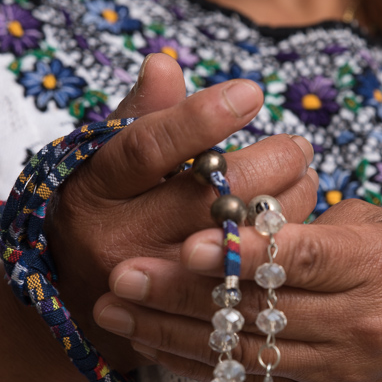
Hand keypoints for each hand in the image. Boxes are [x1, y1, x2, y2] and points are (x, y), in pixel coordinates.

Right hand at [45, 53, 316, 372]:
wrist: (79, 299)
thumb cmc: (105, 208)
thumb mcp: (108, 159)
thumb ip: (140, 114)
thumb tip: (163, 63)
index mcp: (96, 189)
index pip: (148, 148)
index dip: (201, 119)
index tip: (251, 92)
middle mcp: (119, 240)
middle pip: (206, 199)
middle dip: (268, 165)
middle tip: (297, 147)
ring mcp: (153, 286)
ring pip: (238, 242)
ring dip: (286, 203)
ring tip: (302, 176)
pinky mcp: (186, 317)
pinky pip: (250, 278)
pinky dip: (281, 244)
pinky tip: (293, 220)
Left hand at [95, 197, 381, 381]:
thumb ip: (316, 221)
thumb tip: (240, 212)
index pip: (306, 258)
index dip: (245, 253)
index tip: (189, 241)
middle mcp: (362, 323)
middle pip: (260, 307)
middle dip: (182, 290)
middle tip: (121, 271)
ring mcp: (339, 368)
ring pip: (242, 349)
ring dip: (169, 329)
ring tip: (112, 307)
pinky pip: (245, 379)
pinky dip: (194, 360)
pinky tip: (148, 339)